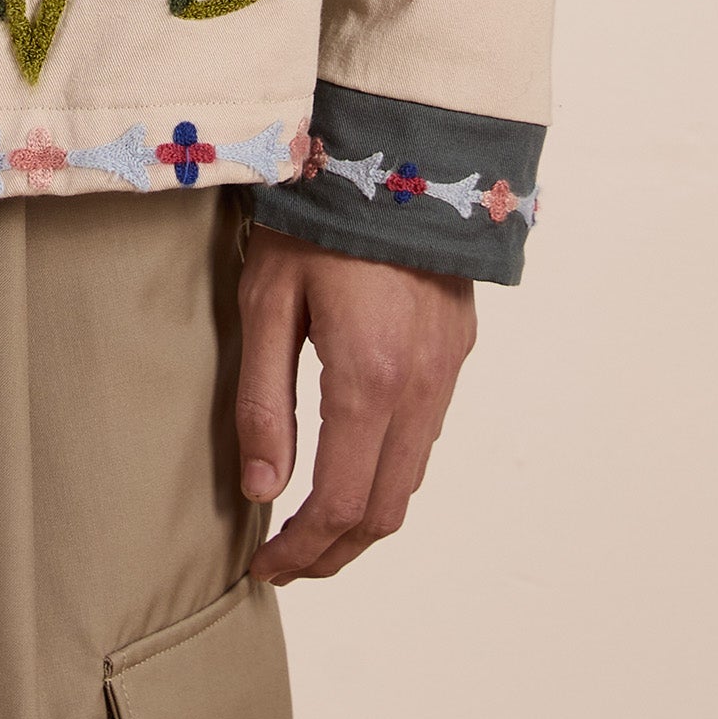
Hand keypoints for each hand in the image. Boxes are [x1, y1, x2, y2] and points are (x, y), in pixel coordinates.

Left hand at [236, 229, 474, 585]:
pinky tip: (349, 462)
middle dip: (334, 552)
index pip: (338, 504)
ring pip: (410, 479)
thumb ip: (263, 401)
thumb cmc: (315, 219)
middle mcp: (418, 389)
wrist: (396, 152)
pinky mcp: (455, 351)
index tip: (264, 567)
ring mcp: (445, 372)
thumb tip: (262, 491)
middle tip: (285, 564)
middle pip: (384, 511)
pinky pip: (425, 436)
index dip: (301, 551)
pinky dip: (387, 472)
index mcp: (368, 381)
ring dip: (362, 517)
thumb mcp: (266, 301)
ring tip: (309, 525)